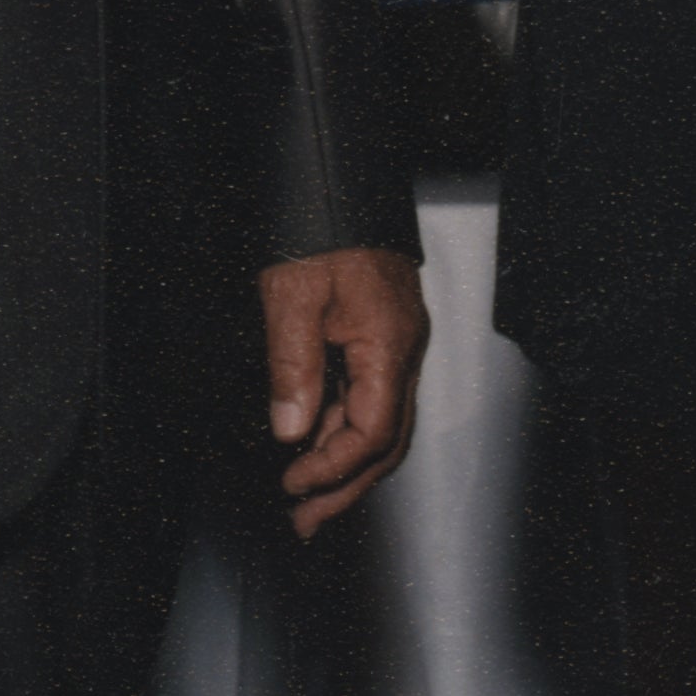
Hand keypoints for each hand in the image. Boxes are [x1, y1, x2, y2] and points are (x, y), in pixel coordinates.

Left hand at [258, 245, 428, 537]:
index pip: (372, 431)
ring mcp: (397, 340)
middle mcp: (403, 347)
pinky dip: (344, 427)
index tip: (292, 484)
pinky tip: (316, 441)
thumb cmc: (321, 221)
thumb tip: (292, 432)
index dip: (333, 467)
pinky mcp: (383, 331)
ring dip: (345, 463)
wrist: (339, 173)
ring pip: (381, 421)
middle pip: (387, 439)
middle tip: (306, 522)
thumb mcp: (292, 293)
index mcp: (389, 342)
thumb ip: (293, 366)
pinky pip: (371, 395)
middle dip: (347, 486)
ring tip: (307, 499)